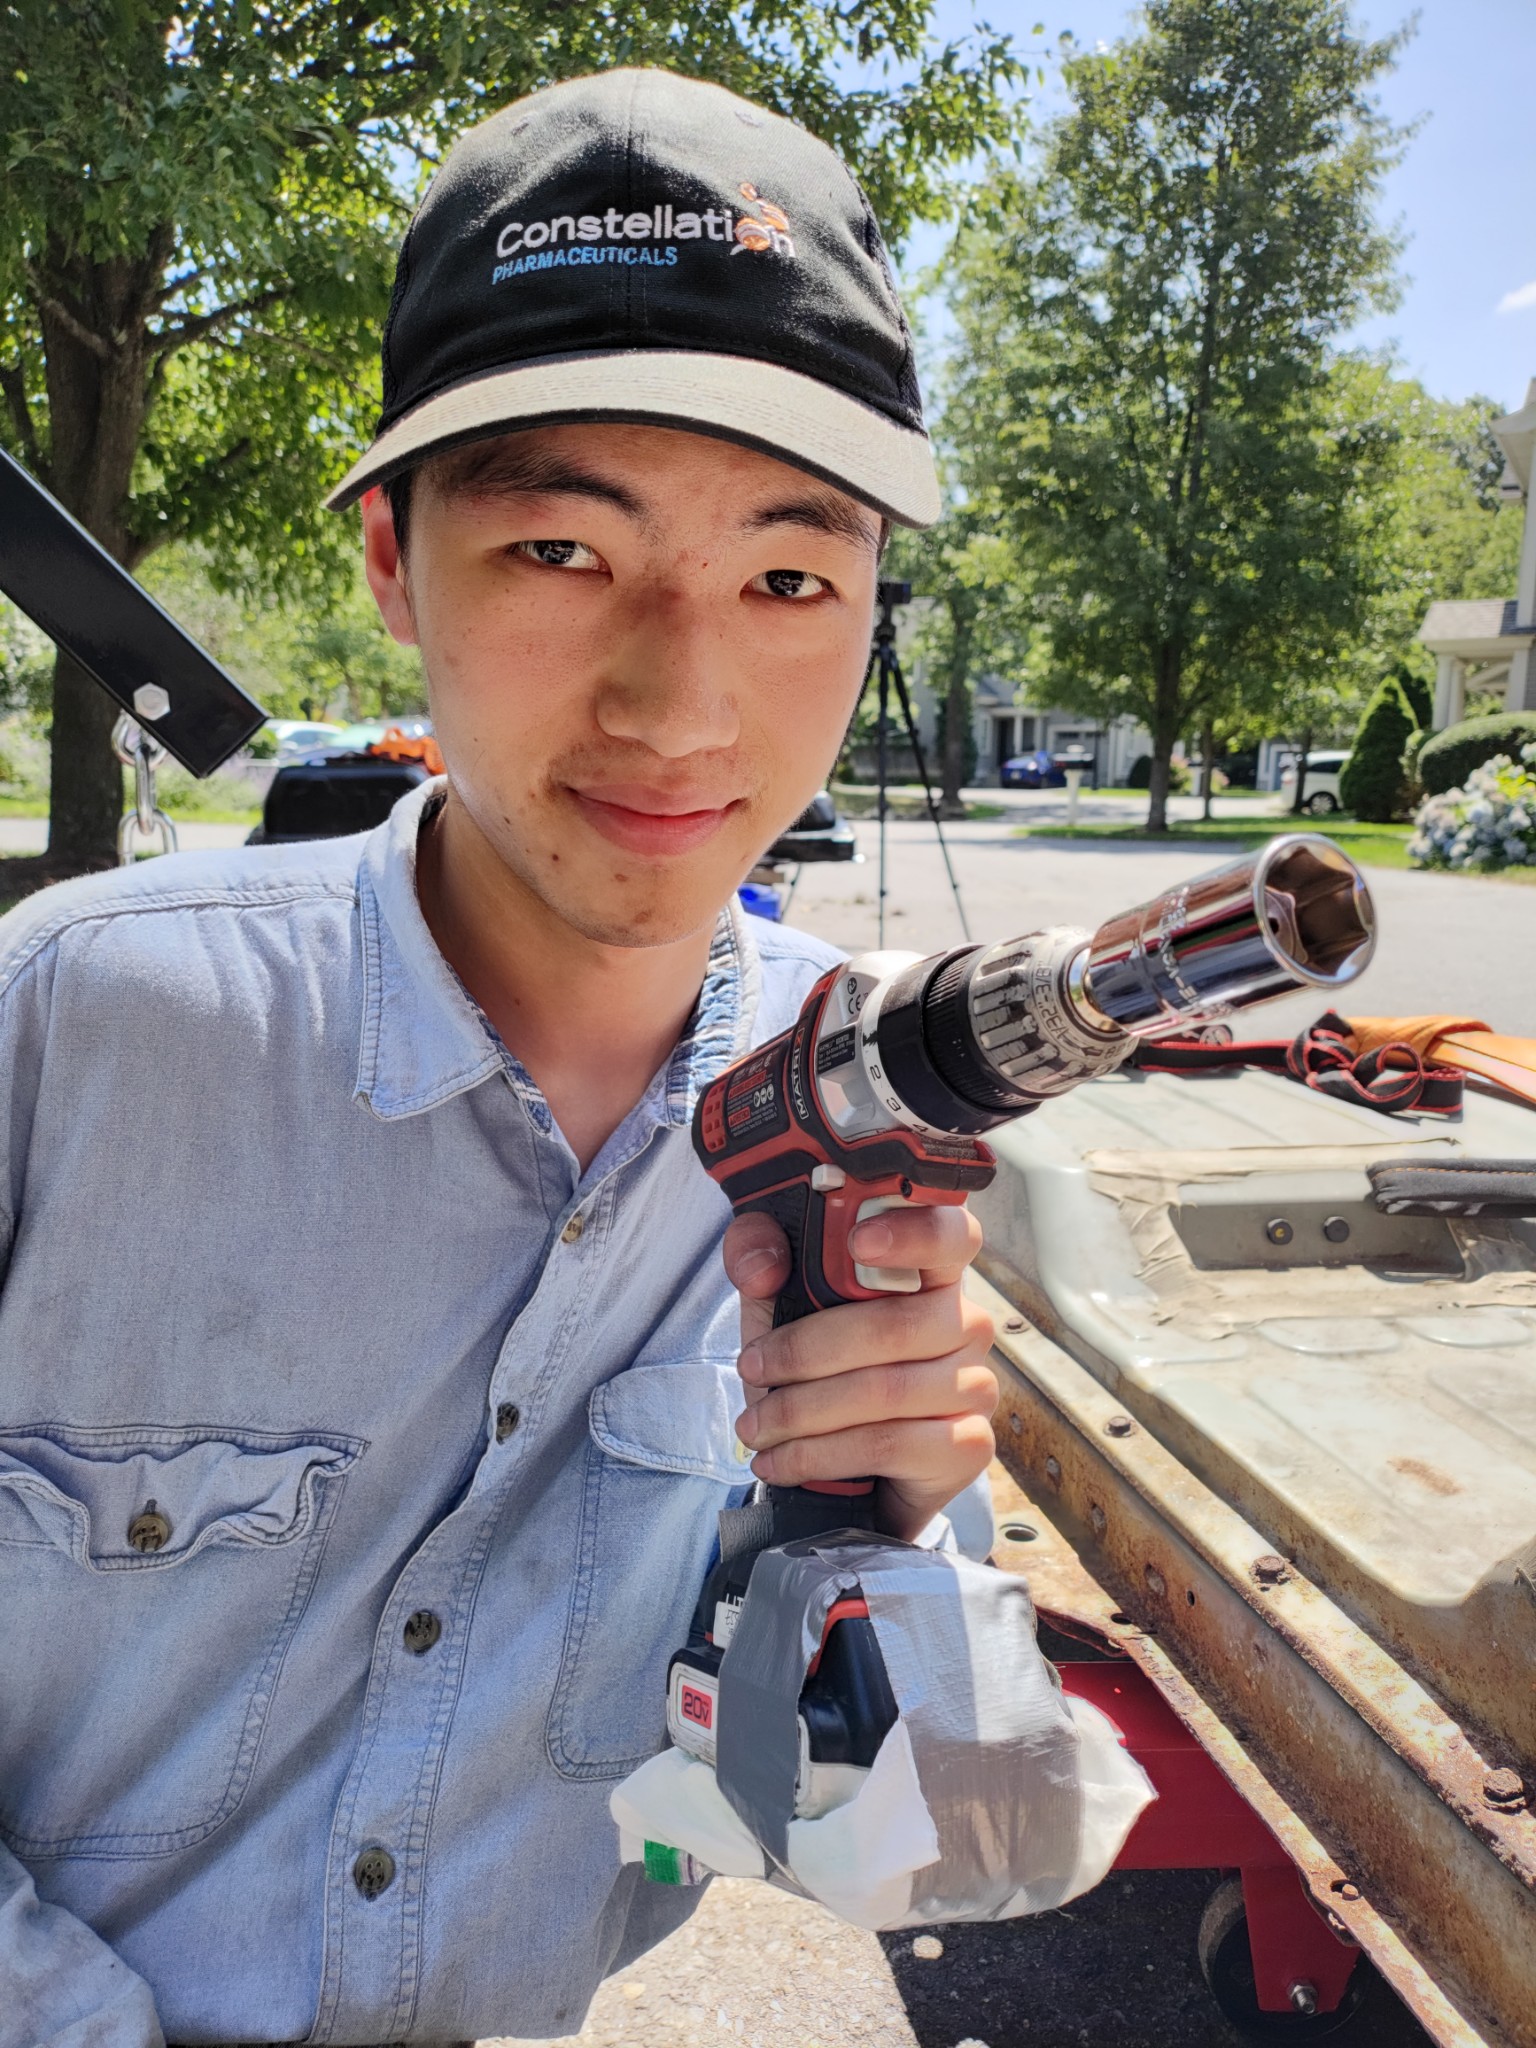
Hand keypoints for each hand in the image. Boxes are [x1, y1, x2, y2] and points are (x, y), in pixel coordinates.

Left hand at [722, 1201, 997, 1541]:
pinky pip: (888, 1446)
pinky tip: (780, 1461)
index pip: (950, 1234)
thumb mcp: (773, 1306)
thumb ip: (757, 1259)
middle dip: (807, 1351)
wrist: (844, 1469)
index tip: (858, 1242)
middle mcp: (965, 1324)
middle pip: (896, 1326)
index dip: (913, 1231)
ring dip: (802, 1412)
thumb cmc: (817, 1371)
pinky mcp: (968, 1445)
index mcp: (929, 1274)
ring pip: (884, 1392)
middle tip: (752, 1368)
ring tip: (755, 1425)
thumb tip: (763, 1268)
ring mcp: (975, 1385)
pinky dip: (819, 1455)